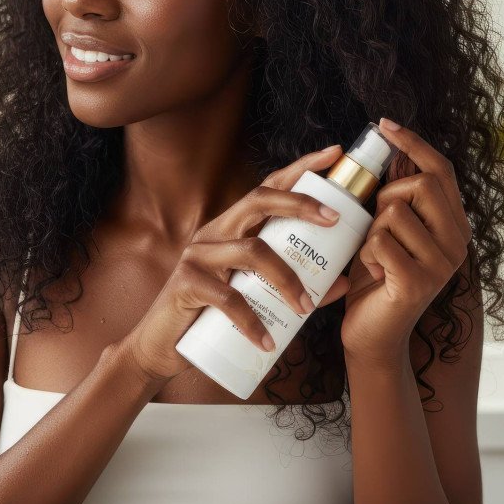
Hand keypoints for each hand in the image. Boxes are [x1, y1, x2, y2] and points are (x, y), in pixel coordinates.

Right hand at [118, 145, 352, 384]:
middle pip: (258, 200)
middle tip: (334, 219)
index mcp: (232, 228)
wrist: (161, 347)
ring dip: (286, 279)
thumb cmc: (211, 318)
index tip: (334, 155)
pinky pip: (228, 298)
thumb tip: (342, 283)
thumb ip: (295, 288)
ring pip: (251, 251)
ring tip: (305, 308)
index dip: (300, 169)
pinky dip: (252, 321)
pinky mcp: (186, 284)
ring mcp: (198, 255)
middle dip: (299, 203)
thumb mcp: (256, 299)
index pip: (268, 188)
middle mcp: (214, 233)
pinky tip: (268, 341)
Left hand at [340, 118, 472, 367]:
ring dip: (371, 232)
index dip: (413, 143)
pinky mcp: (418, 282)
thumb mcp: (387, 231)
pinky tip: (374, 275)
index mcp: (454, 226)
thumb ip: (396, 198)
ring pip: (393, 213)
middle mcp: (458, 242)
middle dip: (385, 198)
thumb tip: (395, 150)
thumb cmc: (377, 280)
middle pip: (418, 184)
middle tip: (376, 227)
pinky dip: (366, 254)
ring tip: (376, 258)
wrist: (373, 336)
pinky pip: (380, 242)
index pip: (441, 171)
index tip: (384, 125)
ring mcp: (441, 264)